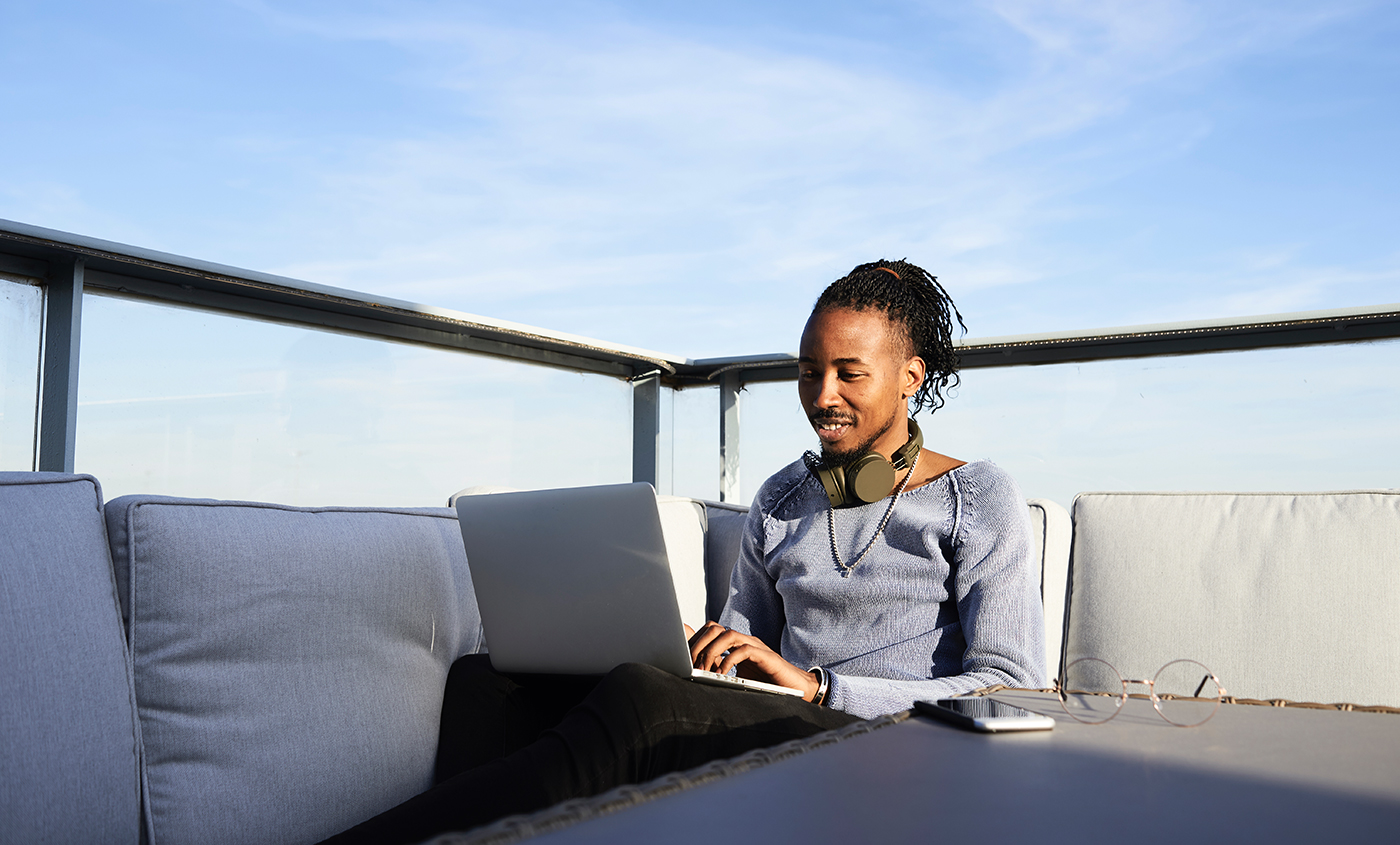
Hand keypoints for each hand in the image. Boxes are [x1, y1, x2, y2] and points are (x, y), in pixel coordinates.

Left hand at [686, 621, 820, 702]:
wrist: (796, 688)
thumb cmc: (767, 683)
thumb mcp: (737, 676)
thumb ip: (720, 670)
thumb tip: (695, 670)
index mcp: (735, 644)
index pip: (710, 630)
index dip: (694, 641)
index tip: (682, 658)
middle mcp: (744, 640)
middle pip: (715, 628)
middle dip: (698, 644)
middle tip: (689, 664)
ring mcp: (756, 646)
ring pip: (728, 635)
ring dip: (711, 652)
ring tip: (703, 670)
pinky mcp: (766, 656)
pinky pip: (744, 651)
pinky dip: (729, 661)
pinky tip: (721, 675)